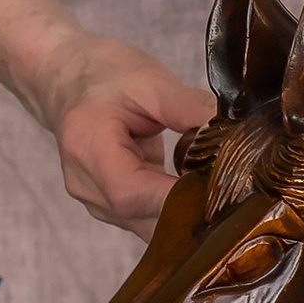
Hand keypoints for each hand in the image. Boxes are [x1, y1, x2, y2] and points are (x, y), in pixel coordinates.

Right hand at [32, 33, 216, 235]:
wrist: (66, 79)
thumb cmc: (104, 75)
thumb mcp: (151, 81)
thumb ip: (191, 109)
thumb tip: (233, 133)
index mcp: (88, 147)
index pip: (132, 193)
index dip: (177, 198)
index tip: (222, 188)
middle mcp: (86, 184)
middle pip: (143, 219)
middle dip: (192, 211)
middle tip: (237, 194)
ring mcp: (95, 201)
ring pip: (148, 228)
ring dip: (185, 216)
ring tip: (223, 193)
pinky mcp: (110, 206)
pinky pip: (147, 221)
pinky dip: (174, 212)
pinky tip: (201, 195)